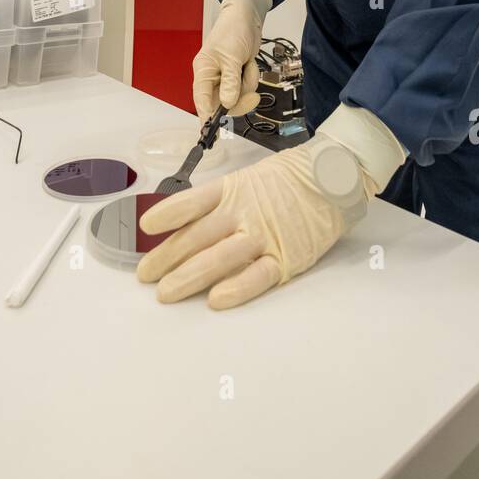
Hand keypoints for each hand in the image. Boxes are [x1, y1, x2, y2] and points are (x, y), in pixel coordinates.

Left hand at [136, 138, 370, 308]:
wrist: (333, 178)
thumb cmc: (287, 180)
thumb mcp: (248, 179)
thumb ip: (220, 203)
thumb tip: (183, 227)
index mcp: (232, 189)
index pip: (193, 202)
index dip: (168, 214)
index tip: (145, 227)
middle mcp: (244, 211)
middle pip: (197, 236)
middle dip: (166, 257)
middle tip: (144, 274)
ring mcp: (264, 234)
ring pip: (219, 258)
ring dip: (188, 276)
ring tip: (165, 293)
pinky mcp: (286, 257)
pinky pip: (257, 275)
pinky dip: (236, 288)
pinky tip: (215, 300)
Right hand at [193, 0, 268, 120]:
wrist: (247, 18)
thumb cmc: (232, 31)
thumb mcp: (231, 57)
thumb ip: (230, 82)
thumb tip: (227, 104)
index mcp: (203, 72)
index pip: (201, 100)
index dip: (206, 118)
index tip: (211, 133)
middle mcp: (212, 78)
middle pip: (222, 104)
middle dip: (239, 100)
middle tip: (252, 97)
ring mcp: (225, 78)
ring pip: (237, 97)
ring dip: (247, 85)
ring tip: (248, 66)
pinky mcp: (237, 76)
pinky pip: (245, 88)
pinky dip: (251, 78)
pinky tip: (249, 64)